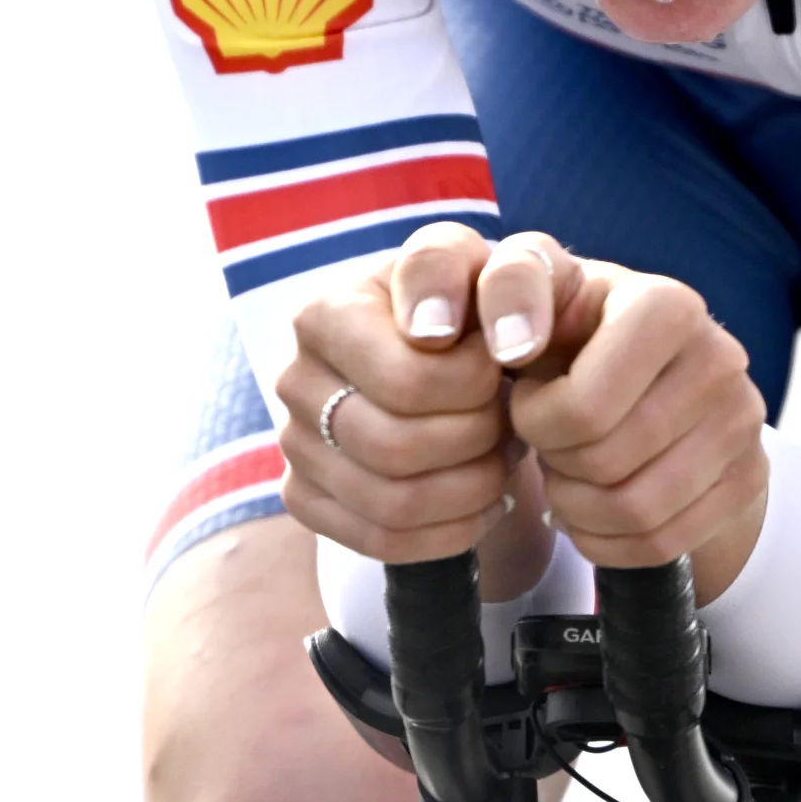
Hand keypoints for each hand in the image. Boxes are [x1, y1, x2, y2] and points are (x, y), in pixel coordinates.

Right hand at [272, 223, 515, 562]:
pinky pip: (379, 542)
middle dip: (476, 441)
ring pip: (391, 504)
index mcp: (323, 314)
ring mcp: (293, 445)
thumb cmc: (463, 301)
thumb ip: (464, 270)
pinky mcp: (305, 497)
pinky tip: (482, 499)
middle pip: (396, 449)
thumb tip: (433, 331)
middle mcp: (294, 381)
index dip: (476, 387)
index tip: (500, 364)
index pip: (408, 383)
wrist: (448, 345)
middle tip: (507, 418)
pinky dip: (448, 532)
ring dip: (471, 489)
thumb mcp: (473, 259)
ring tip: (500, 456)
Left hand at [486, 235, 770, 587]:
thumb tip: (512, 344)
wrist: (644, 365)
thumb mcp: (538, 287)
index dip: (537, 420)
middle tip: (547, 442)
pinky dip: (608, 540)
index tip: (528, 399)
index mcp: (666, 307)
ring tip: (566, 473)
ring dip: (577, 507)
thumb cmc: (575, 327)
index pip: (585, 408)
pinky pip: (662, 543)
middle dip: (556, 463)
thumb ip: (509, 284)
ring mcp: (742, 423)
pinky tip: (591, 508)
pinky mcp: (748, 478)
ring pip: (635, 511)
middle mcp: (719, 360)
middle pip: (607, 463)